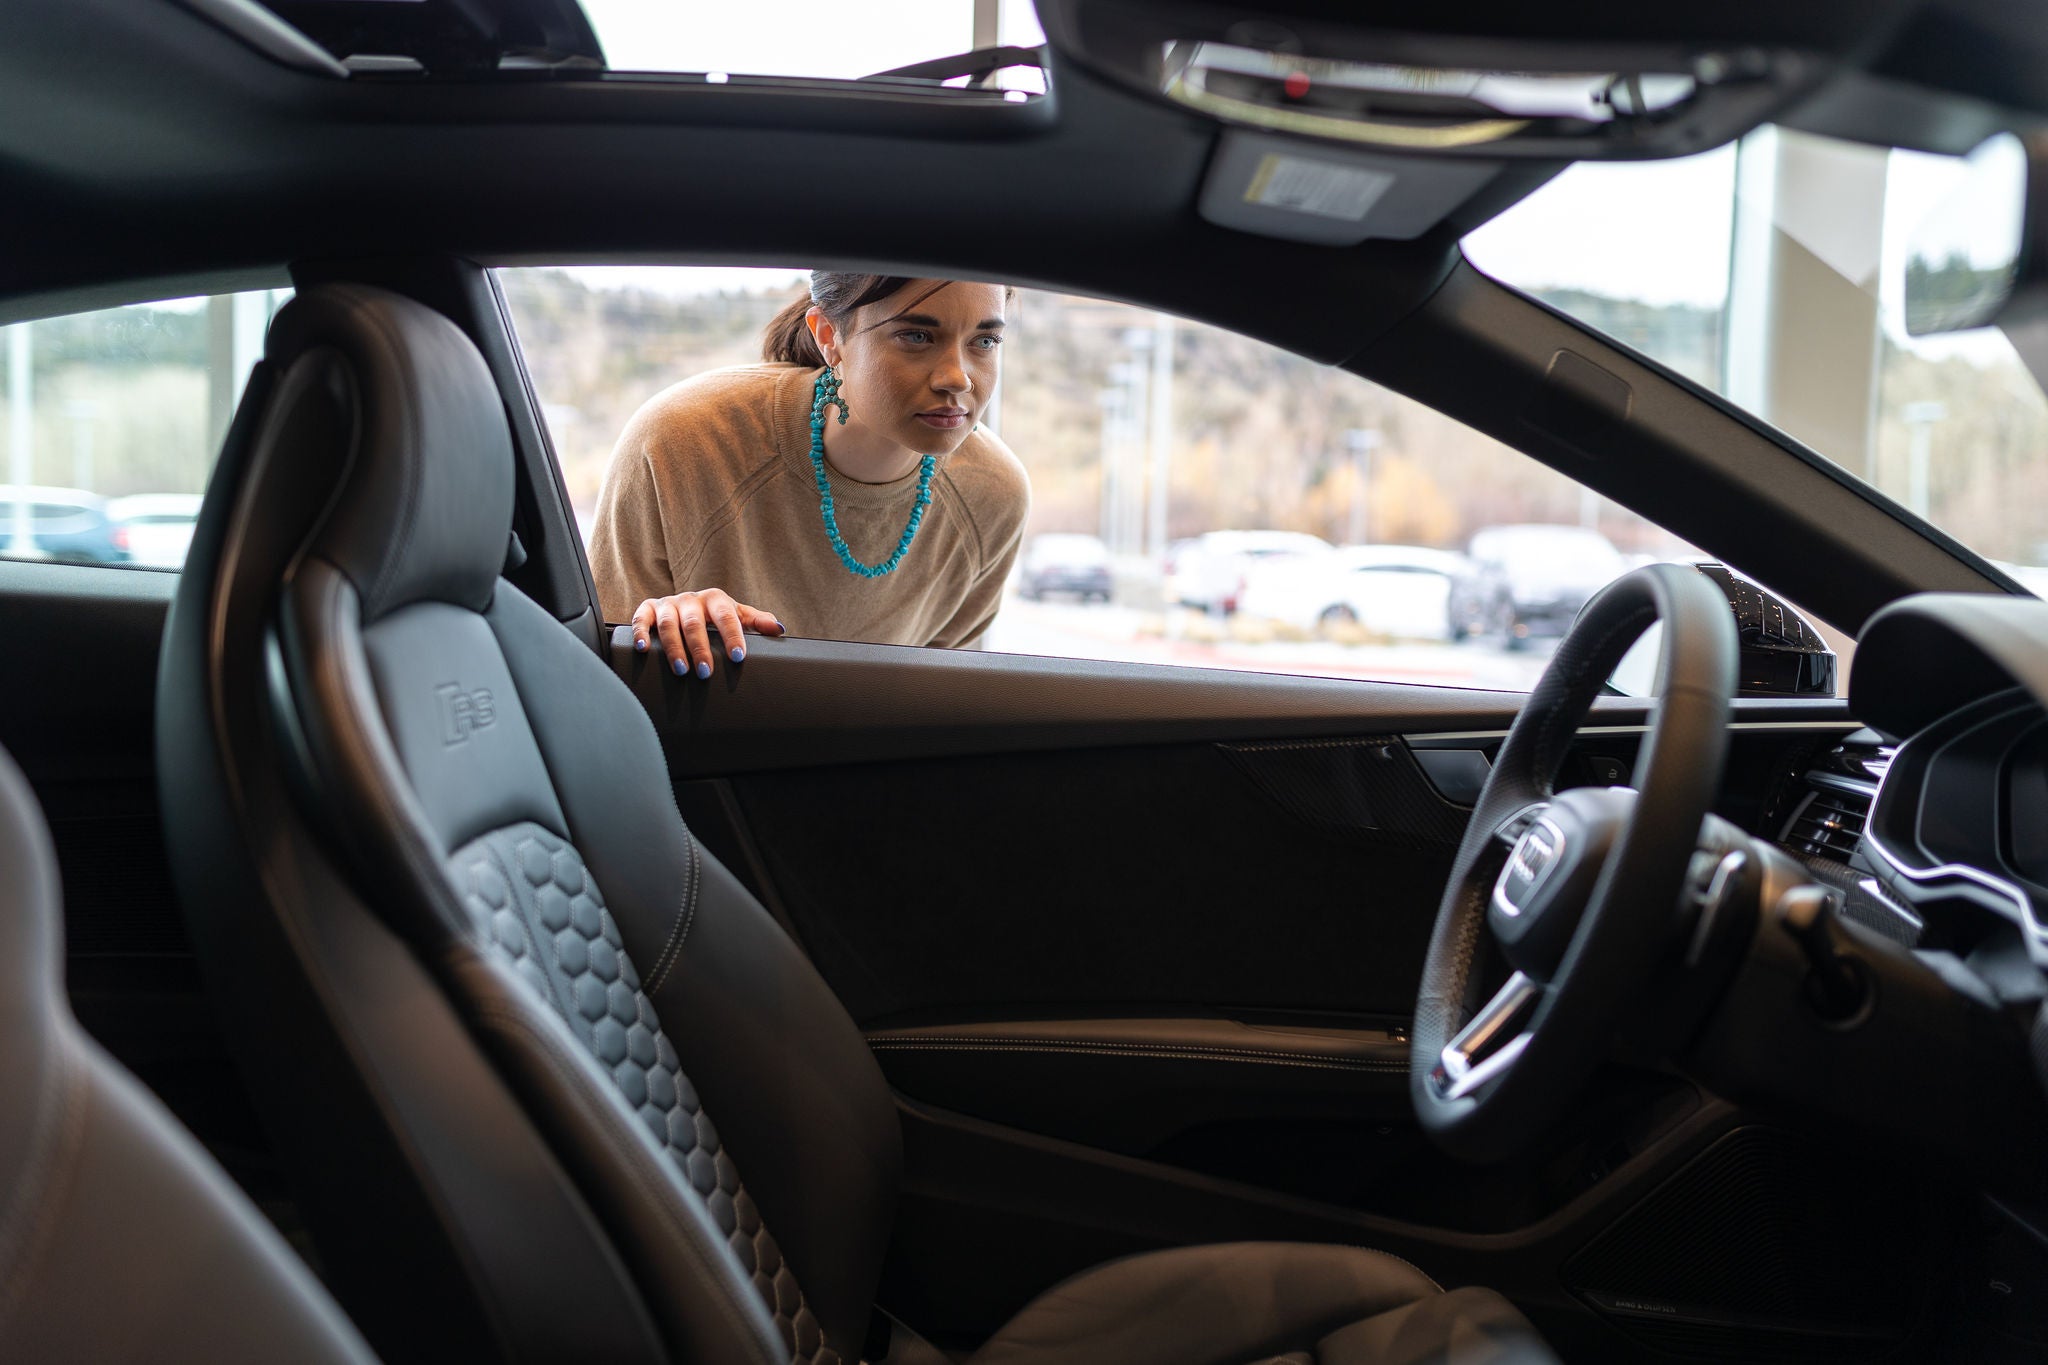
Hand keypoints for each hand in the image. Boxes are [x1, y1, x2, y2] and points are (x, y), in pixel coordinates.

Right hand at [631, 589, 784, 678]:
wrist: (683, 607)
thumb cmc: (714, 618)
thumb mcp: (737, 616)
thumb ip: (757, 622)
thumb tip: (778, 629)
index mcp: (715, 600)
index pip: (726, 617)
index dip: (732, 636)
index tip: (738, 657)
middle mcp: (691, 600)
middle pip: (694, 622)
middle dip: (700, 648)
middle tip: (707, 672)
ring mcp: (668, 604)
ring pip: (668, 624)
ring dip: (674, 648)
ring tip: (681, 671)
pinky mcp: (648, 609)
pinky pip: (641, 619)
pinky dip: (640, 632)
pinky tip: (643, 649)